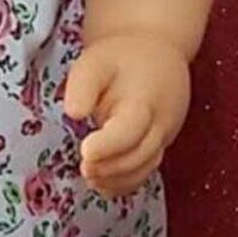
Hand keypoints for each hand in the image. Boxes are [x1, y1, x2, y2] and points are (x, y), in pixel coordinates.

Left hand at [62, 29, 190, 198]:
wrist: (155, 52)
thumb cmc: (120, 58)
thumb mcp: (95, 62)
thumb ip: (82, 86)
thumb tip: (73, 113)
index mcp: (144, 100)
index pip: (130, 130)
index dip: (108, 146)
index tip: (85, 150)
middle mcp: (160, 122)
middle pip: (140, 155)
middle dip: (110, 168)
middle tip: (83, 168)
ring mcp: (164, 136)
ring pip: (146, 168)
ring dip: (118, 180)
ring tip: (91, 179)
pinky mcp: (161, 144)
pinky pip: (147, 170)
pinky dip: (126, 182)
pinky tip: (104, 184)